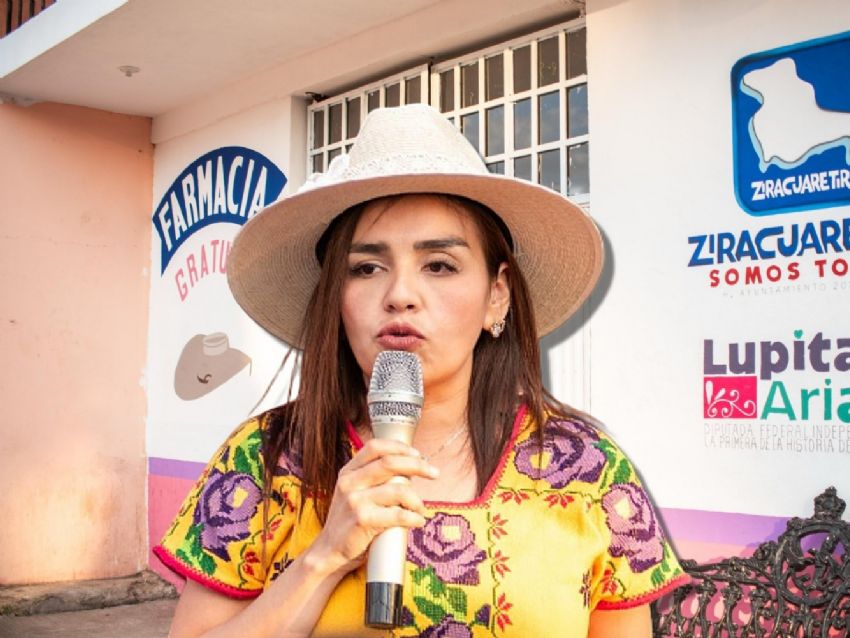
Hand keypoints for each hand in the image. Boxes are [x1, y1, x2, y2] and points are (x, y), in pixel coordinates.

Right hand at [307, 438, 438, 576]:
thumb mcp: (353, 493)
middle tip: (434, 473)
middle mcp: (349, 482)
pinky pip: (398, 514)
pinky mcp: (362, 520)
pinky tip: (417, 521)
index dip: (400, 447)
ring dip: (417, 500)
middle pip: (390, 463)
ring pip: (398, 490)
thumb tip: (408, 470)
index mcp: (348, 471)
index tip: (418, 454)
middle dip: (418, 466)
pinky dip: (413, 518)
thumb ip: (372, 479)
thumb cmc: (349, 522)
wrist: (329, 551)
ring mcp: (355, 500)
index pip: (375, 447)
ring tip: (420, 509)